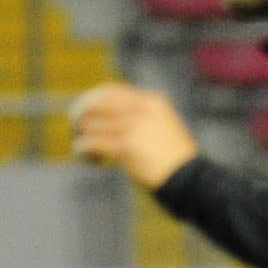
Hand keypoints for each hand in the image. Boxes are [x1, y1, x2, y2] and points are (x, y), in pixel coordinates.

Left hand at [70, 80, 202, 195]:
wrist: (190, 177)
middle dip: (81, 114)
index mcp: (152, 101)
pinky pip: (92, 143)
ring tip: (85, 151)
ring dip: (82, 136)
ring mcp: (134, 126)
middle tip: (76, 128)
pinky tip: (90, 159)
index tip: (85, 111)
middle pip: (97, 102)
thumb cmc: (175, 158)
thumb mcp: (163, 126)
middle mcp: (142, 109)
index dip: (93, 99)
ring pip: (91, 123)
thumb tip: (114, 120)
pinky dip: (84, 150)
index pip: (112, 91)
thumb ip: (142, 118)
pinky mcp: (127, 146)